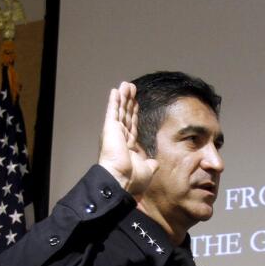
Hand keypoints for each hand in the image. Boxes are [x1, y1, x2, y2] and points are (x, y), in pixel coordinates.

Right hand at [96, 81, 157, 195]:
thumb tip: (155, 164)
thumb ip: (150, 165)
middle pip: (126, 115)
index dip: (134, 114)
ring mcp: (114, 132)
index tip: (136, 104)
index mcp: (128, 147)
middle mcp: (120, 138)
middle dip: (129, 102)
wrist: (121, 180)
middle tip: (132, 89)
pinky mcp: (110, 128)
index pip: (132, 126)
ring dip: (123, 97)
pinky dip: (114, 101)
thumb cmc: (132, 179)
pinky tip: (116, 91)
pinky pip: (113, 112)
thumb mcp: (147, 170)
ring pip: (120, 111)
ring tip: (127, 84)